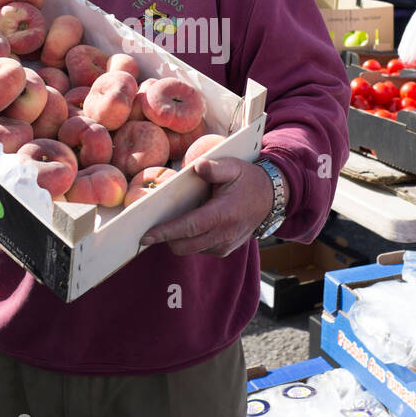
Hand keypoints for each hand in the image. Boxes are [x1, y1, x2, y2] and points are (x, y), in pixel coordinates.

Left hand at [140, 158, 279, 257]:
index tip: (145, 236)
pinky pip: (200, 249)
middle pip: (184, 245)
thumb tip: (198, 166)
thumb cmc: (247, 180)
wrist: (270, 198)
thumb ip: (215, 167)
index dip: (165, 232)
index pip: (189, 227)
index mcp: (223, 214)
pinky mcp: (225, 250)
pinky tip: (191, 224)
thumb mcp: (234, 167)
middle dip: (165, 238)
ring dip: (178, 239)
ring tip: (172, 222)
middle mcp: (224, 235)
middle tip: (150, 227)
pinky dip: (190, 240)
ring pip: (190, 249)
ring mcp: (225, 245)